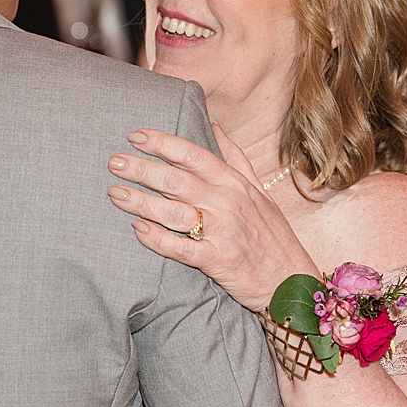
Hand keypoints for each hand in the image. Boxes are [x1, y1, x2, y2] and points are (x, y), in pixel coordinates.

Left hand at [107, 124, 315, 311]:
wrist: (292, 281)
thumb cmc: (272, 235)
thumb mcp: (260, 191)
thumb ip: (235, 158)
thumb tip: (214, 126)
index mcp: (235, 183)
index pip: (194, 155)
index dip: (163, 143)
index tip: (135, 135)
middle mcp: (227, 203)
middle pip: (177, 180)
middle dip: (142, 169)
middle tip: (114, 162)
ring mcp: (222, 232)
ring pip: (174, 212)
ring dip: (141, 201)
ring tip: (115, 193)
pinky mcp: (217, 261)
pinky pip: (181, 249)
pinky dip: (158, 240)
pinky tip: (137, 230)